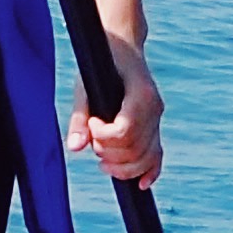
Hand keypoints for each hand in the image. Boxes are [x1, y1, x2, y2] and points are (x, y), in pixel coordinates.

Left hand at [70, 33, 163, 189]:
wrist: (122, 47)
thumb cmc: (100, 63)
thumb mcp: (84, 85)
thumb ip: (79, 118)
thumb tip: (75, 147)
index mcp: (140, 95)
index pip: (125, 130)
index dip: (104, 135)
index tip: (92, 123)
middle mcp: (154, 109)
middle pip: (135, 149)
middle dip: (109, 152)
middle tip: (93, 140)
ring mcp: (157, 119)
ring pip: (147, 157)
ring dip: (122, 166)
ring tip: (101, 159)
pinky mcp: (155, 127)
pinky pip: (157, 155)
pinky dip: (150, 171)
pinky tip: (141, 184)